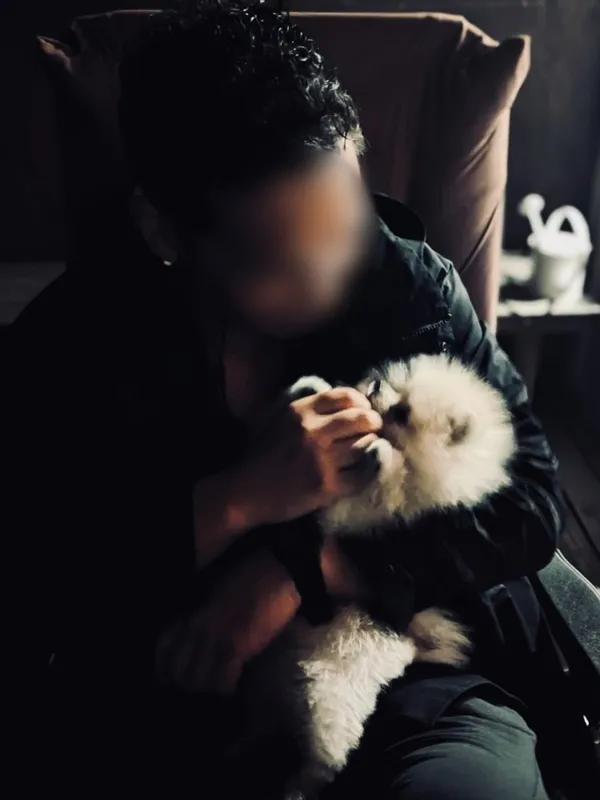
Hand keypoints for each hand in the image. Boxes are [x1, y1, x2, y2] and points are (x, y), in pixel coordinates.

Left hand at [155, 549, 300, 693]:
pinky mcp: (237, 647)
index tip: (168, 678)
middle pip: (178, 670)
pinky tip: (231, 689)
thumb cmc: (248, 575)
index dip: (163, 667)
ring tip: (214, 692)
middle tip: (196, 690)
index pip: (164, 646)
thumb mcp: (213, 590)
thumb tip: (192, 631)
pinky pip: (223, 682)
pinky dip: (226, 690)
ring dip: (206, 690)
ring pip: (198, 681)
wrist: (278, 571)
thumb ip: (200, 611)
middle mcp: (197, 628)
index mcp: (192, 611)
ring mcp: (215, 638)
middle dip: (185, 684)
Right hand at [230, 386, 381, 528]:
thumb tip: (329, 387)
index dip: (361, 402)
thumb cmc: (259, 454)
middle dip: (372, 422)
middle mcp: (312, 432)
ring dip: (370, 444)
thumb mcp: (274, 416)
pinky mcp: (327, 486)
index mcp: (300, 411)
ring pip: (364, 445)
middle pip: (360, 419)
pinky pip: (362, 474)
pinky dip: (371, 468)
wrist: (244, 492)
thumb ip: (299, 400)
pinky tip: (369, 465)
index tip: (363, 409)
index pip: (345, 397)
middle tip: (373, 427)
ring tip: (367, 446)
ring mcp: (321, 460)